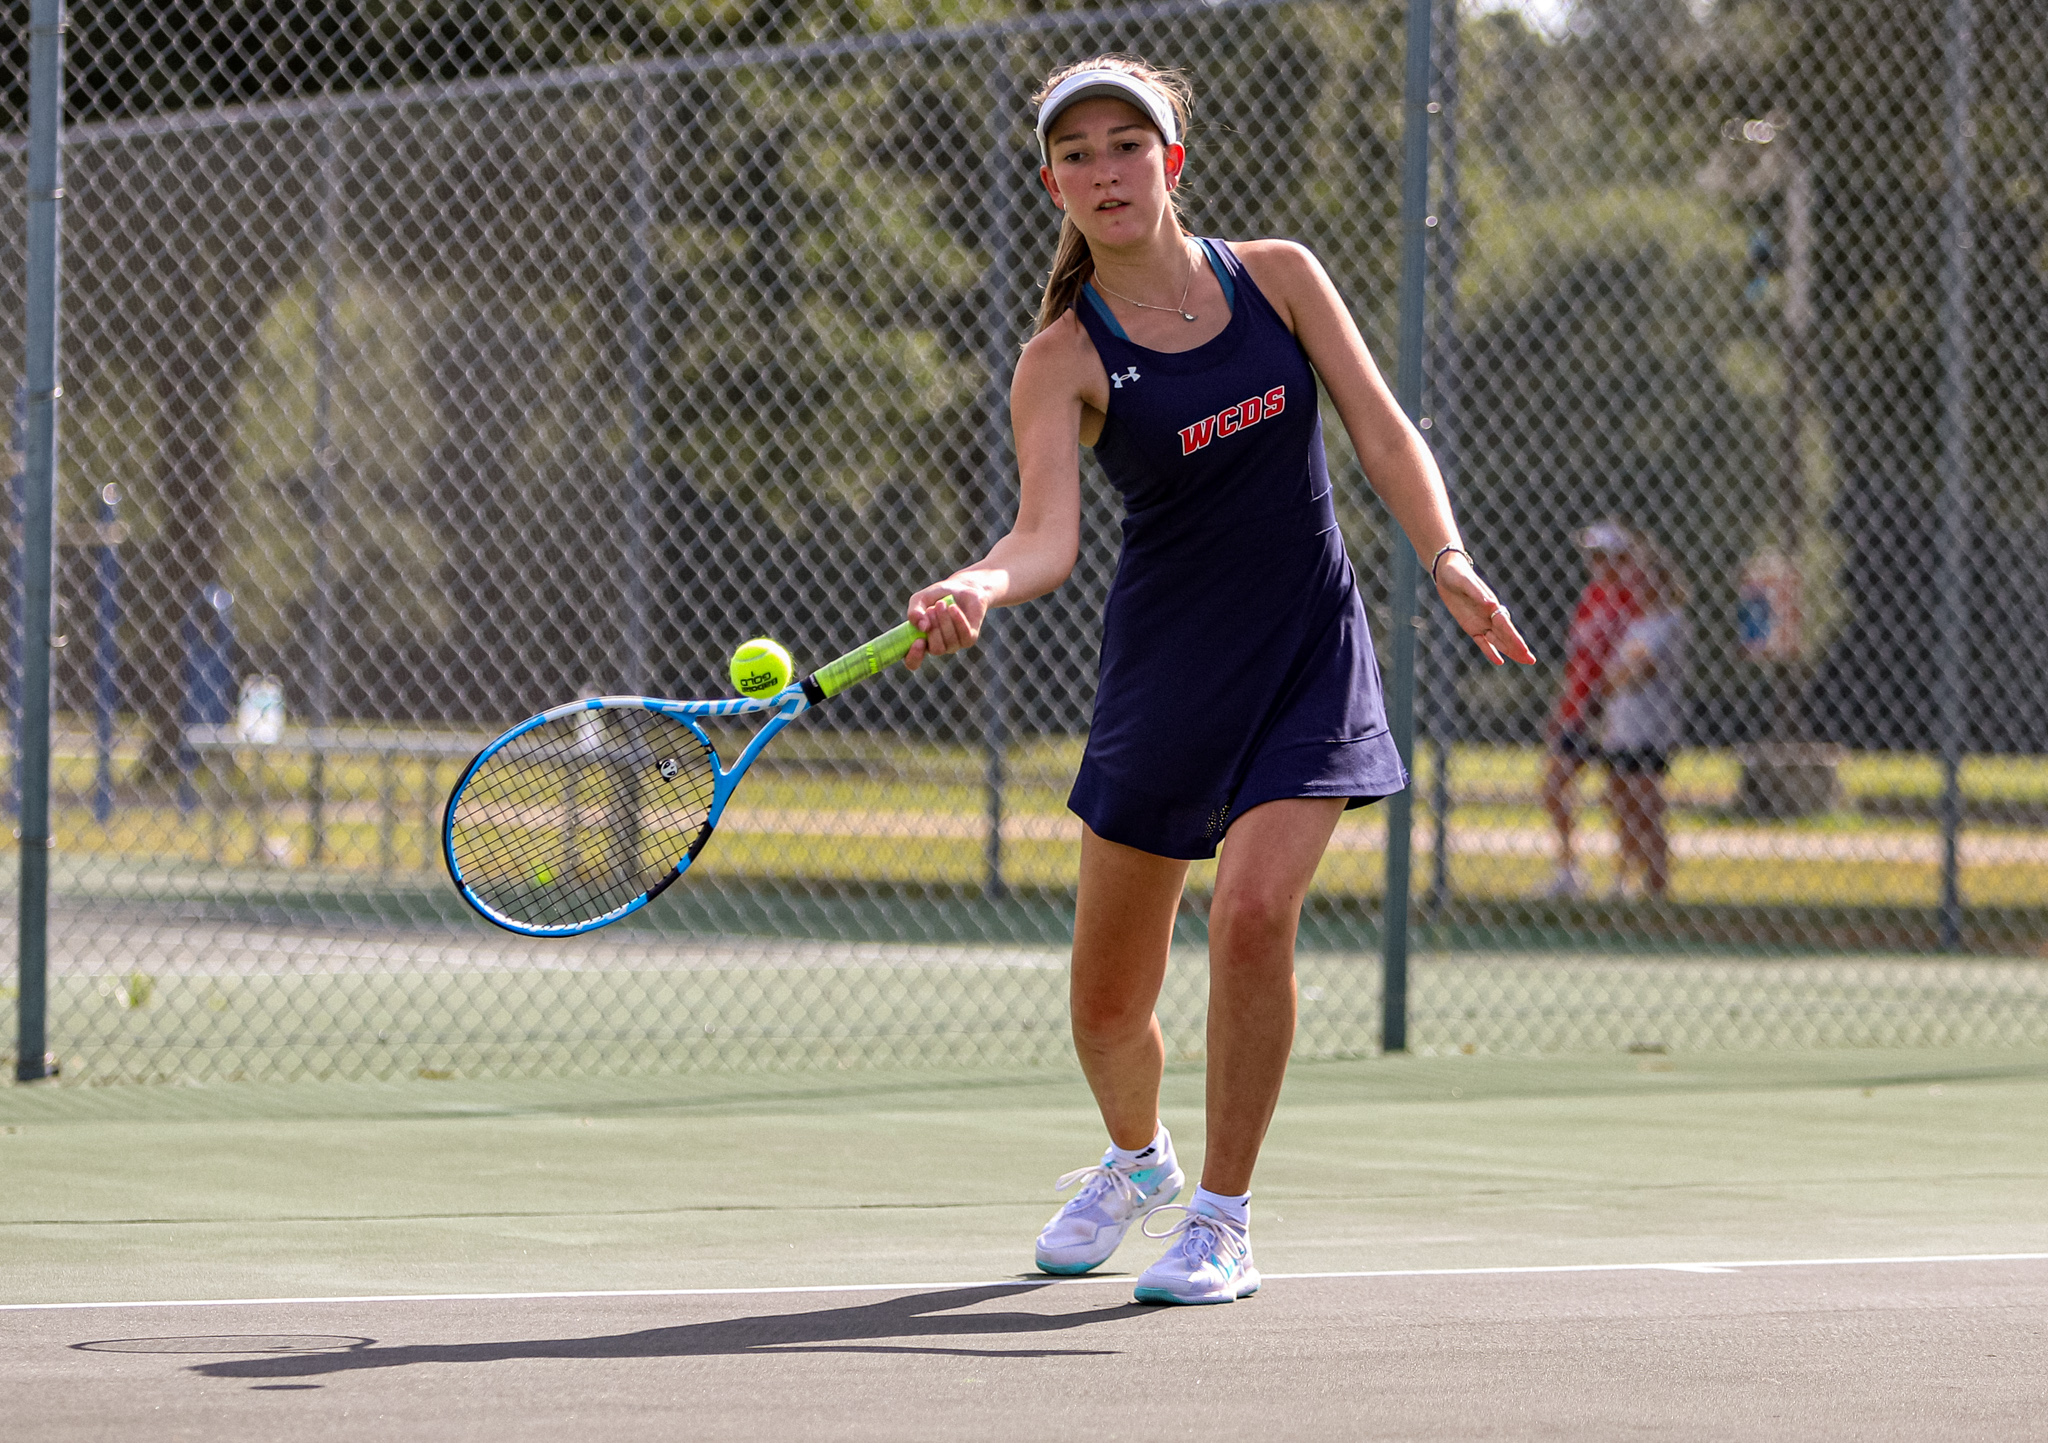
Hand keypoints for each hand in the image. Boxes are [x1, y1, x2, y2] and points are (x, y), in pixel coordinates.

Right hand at [904, 581, 989, 669]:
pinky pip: (964, 634)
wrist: (962, 587)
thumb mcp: (920, 599)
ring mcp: (955, 645)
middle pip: (936, 649)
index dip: (914, 657)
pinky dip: (958, 620)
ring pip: (950, 641)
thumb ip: (914, 612)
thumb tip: (921, 627)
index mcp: (922, 642)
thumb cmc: (938, 596)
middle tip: (932, 609)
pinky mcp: (970, 638)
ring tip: (942, 603)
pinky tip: (953, 608)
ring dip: (945, 620)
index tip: (918, 640)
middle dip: (934, 628)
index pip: (913, 662)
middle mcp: (939, 647)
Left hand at [1434, 552, 1534, 666]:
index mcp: (1491, 605)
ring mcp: (1481, 622)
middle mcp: (1489, 615)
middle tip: (1532, 661)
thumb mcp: (1465, 582)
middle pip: (1506, 635)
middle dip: (1518, 648)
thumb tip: (1491, 604)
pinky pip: (1482, 642)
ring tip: (1525, 660)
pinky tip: (1500, 661)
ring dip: (1510, 651)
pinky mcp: (1471, 626)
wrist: (1447, 573)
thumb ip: (1477, 593)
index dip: (1514, 638)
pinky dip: (1490, 651)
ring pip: (1498, 640)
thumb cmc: (1457, 574)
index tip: (1524, 649)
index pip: (1505, 625)